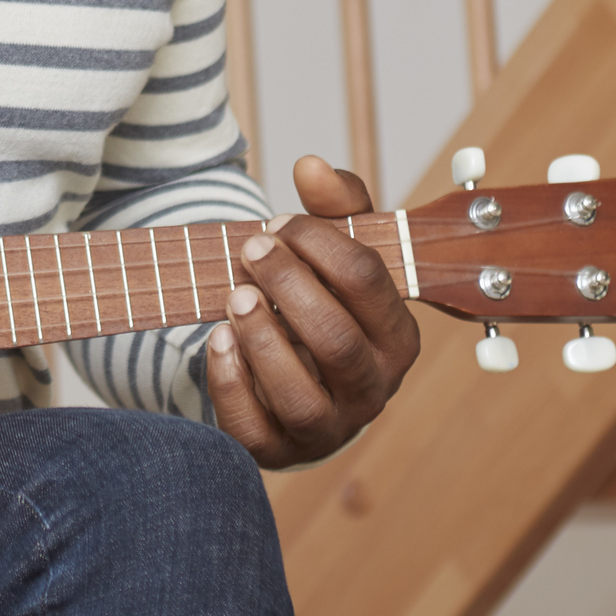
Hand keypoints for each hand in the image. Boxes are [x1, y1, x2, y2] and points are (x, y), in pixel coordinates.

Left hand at [202, 156, 420, 468]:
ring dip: (262, 338)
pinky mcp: (278, 450)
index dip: (320, 243)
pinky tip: (216, 340)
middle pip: (335, 339)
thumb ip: (335, 204)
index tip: (281, 221)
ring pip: (301, 395)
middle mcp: (372, 388)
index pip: (370, 282)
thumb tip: (310, 164)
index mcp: (398, 336)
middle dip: (288, 285)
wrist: (299, 378)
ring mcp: (328, 427)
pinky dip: (230, 382)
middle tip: (251, 248)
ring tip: (235, 294)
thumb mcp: (339, 251)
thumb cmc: (323, 303)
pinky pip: (255, 428)